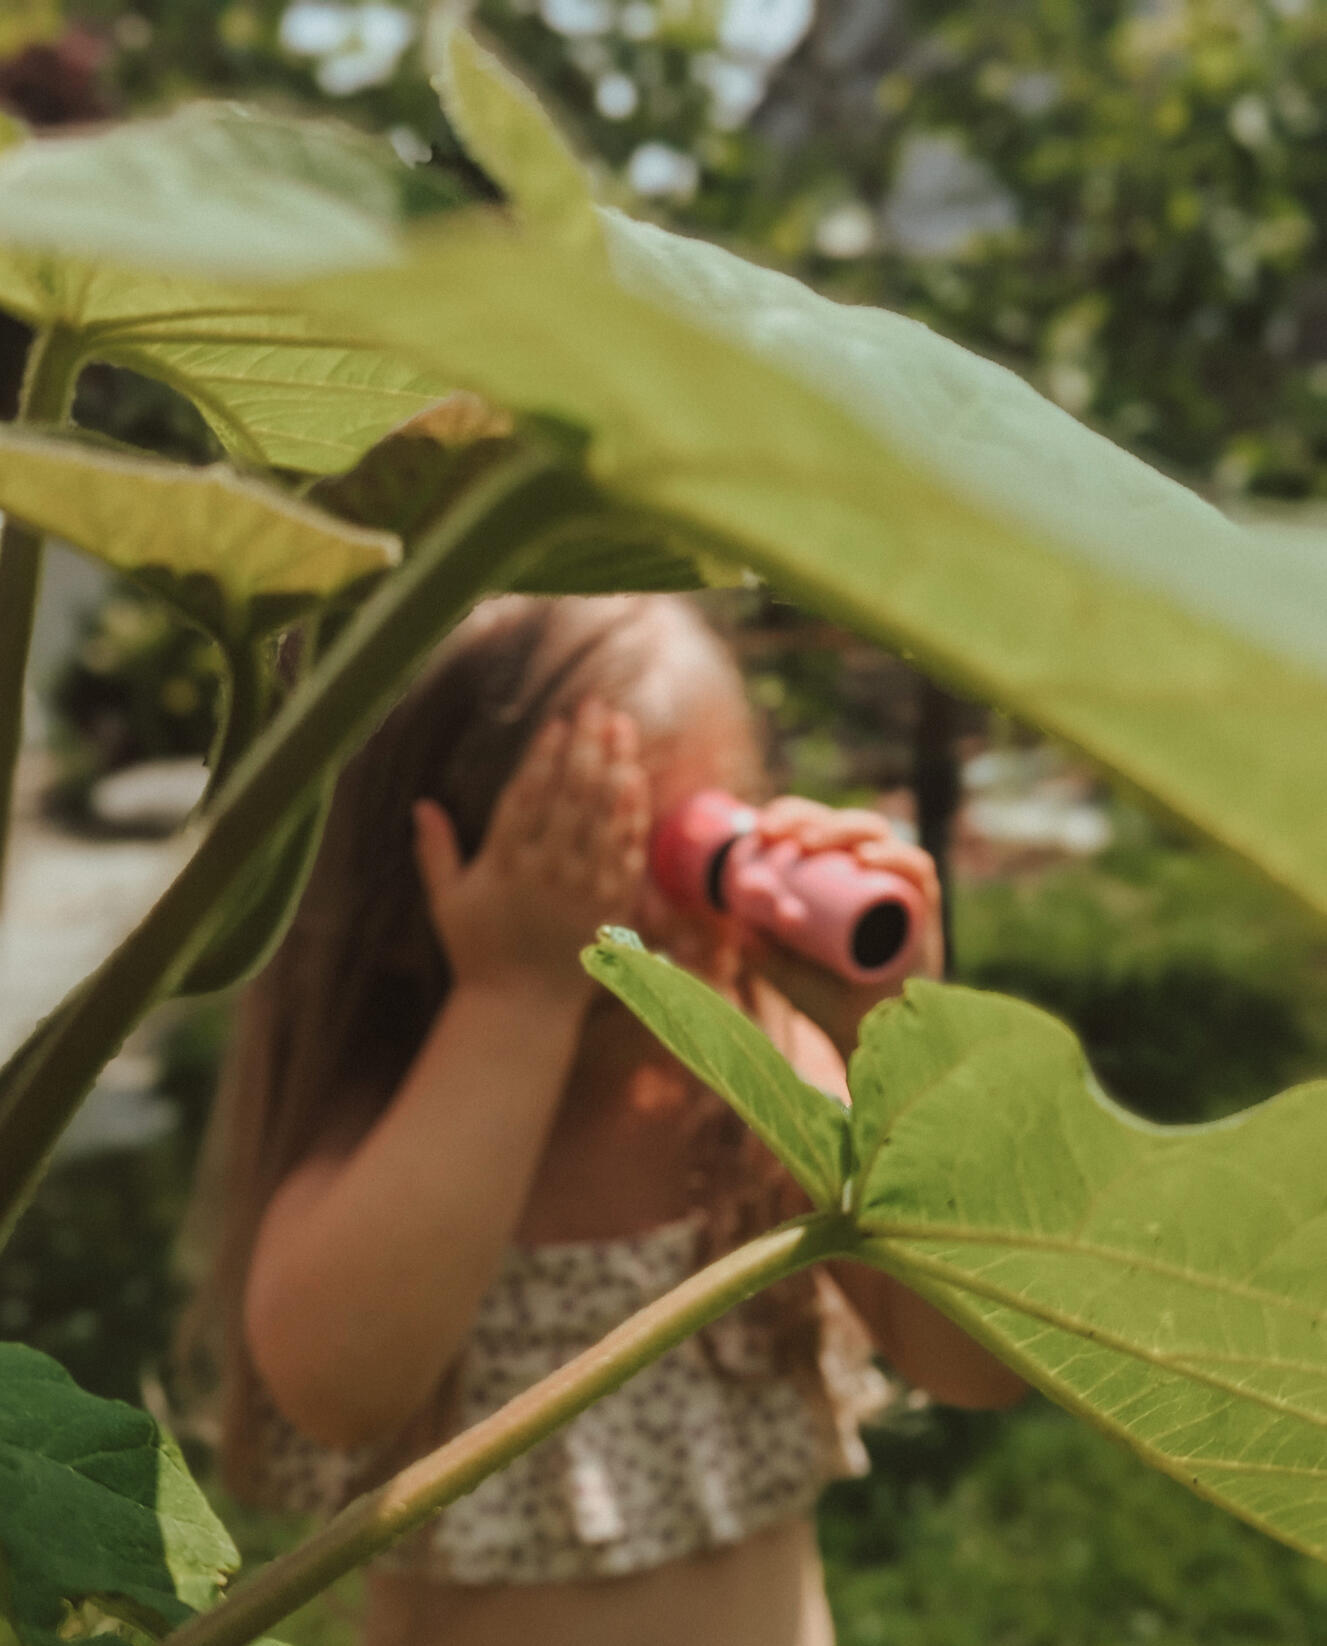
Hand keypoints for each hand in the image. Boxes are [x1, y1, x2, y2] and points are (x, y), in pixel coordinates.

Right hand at [412, 699, 648, 1009]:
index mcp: (505, 866)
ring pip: (604, 815)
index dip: (545, 757)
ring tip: (622, 726)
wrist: (522, 1009)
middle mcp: (547, 872)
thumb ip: (435, 851)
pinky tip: (636, 778)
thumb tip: (422, 803)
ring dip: (615, 765)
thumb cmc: (478, 952)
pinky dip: (632, 813)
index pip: (528, 798)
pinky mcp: (611, 905)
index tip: (558, 723)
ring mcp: (583, 888)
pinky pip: (626, 851)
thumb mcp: (446, 901)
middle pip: (572, 796)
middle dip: (586, 745)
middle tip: (597, 706)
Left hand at [743, 797, 943, 1058]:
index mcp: (839, 877)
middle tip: (779, 833)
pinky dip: (894, 858)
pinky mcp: (926, 910)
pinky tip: (865, 858)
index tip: (760, 829)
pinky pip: (918, 871)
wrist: (867, 1040)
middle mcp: (873, 876)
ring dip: (845, 829)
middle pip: (847, 826)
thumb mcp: (782, 971)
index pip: (818, 829)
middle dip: (812, 818)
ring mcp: (900, 889)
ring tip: (811, 843)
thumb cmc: (828, 1001)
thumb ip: (759, 947)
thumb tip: (739, 910)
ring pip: (881, 838)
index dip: (792, 815)